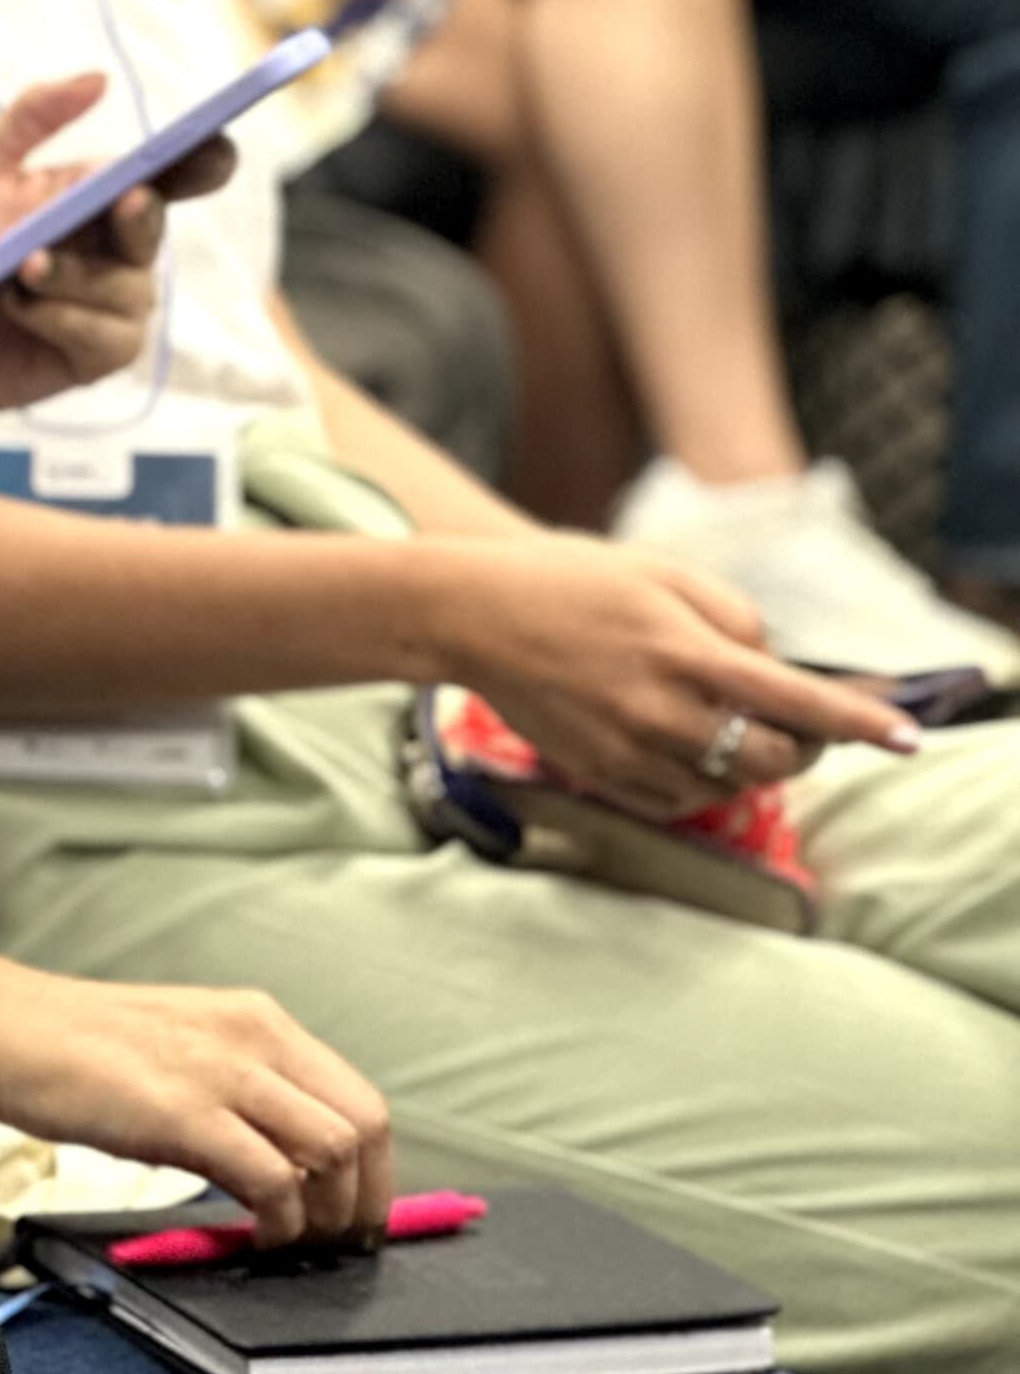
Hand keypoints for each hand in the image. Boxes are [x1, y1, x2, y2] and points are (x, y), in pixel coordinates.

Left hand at [0, 75, 237, 465]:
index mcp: (96, 198)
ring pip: (127, 285)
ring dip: (69, 275)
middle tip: (125, 199)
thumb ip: (31, 117)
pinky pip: (107, 334)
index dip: (200, 161)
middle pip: (154, 225)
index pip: (164, 176)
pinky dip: (58, 318)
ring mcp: (115, 304)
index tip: (216, 144)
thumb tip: (100, 79)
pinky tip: (17, 311)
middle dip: (141, 215)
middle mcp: (116, 249)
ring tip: (17, 270)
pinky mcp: (102, 355)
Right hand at [0, 962, 391, 1251]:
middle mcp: (253, 1035)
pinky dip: (281, 1223)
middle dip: (368, 1199)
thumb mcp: (177, 1051)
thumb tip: (282, 1165)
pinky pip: (273, 1180)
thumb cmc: (70, 1047)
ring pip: (333, 1152)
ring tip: (298, 1246)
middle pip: (365, 1125)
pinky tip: (258, 1239)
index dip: (375, 1170)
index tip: (359, 1215)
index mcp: (255, 1019)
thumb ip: (235, 1091)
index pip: (358, 1098)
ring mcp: (221, 1070)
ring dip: (330, 1216)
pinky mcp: (186, 1111)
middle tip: (342, 1244)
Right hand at [411, 535, 919, 818]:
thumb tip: (770, 669)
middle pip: (772, 761)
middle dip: (802, 749)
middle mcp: (661, 709)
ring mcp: (627, 748)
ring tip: (732, 733)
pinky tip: (687, 752)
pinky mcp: (598, 772)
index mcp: (685, 651)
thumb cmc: (568, 580)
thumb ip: (732, 618)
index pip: (797, 701)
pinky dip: (701, 785)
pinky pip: (676, 802)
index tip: (905, 737)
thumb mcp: (660, 572)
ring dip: (750, 768)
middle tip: (794, 727)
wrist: (468, 614)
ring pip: (727, 788)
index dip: (859, 723)